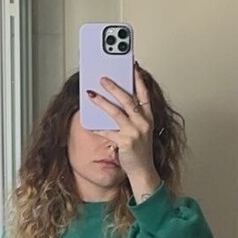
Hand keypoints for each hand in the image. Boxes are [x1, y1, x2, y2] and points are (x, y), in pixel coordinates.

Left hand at [86, 66, 159, 199]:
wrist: (143, 171)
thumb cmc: (140, 150)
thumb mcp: (141, 130)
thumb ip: (132, 116)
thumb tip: (115, 100)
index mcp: (149, 118)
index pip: (144, 94)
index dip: (139, 79)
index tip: (133, 66)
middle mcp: (143, 123)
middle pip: (128, 100)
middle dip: (114, 87)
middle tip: (103, 78)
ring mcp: (135, 133)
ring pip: (116, 112)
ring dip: (102, 102)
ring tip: (91, 93)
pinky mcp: (125, 143)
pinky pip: (107, 131)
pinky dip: (97, 126)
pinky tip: (88, 121)